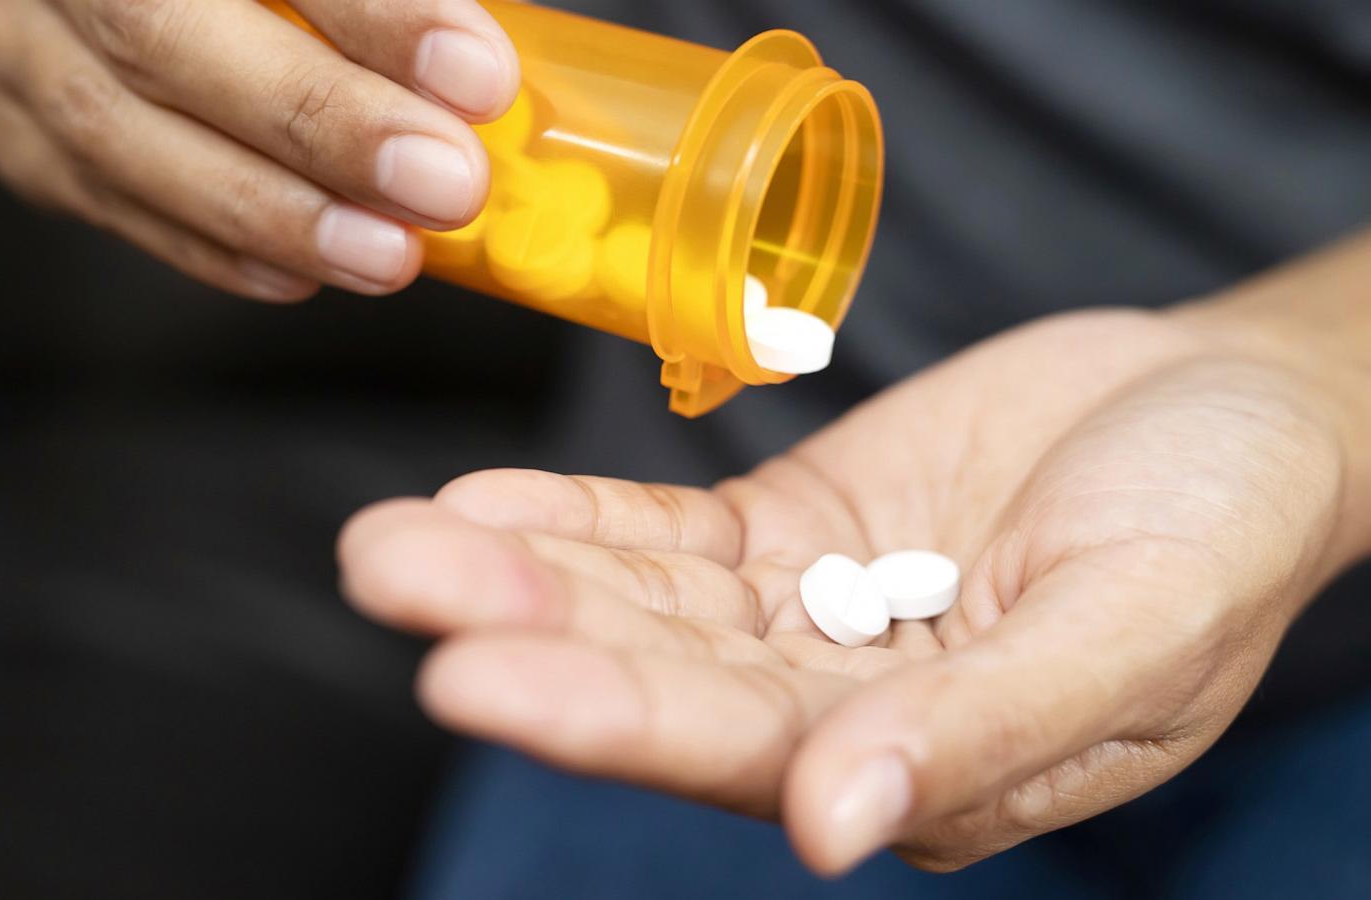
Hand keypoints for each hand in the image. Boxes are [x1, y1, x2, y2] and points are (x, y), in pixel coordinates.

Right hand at [0, 0, 515, 299]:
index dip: (372, 10)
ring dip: (273, 210)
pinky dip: (214, 245)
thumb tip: (479, 70)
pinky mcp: (17, 126)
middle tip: (445, 184)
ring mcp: (17, 36)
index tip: (476, 73)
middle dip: (321, 122)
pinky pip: (108, 197)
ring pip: (117, 132)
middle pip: (160, 30)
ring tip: (390, 254)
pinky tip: (305, 272)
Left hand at [338, 304, 1367, 873]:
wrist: (1232, 409)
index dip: (603, 713)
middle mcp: (836, 707)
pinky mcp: (792, 529)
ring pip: (641, 603)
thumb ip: (983, 734)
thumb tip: (834, 831)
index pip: (736, 753)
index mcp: (921, 767)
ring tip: (393, 542)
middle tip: (391, 581)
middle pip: (656, 676)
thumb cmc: (1220, 527)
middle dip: (522, 631)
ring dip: (521, 569)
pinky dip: (579, 520)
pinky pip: (668, 534)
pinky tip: (483, 504)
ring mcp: (805, 614)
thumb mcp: (1133, 633)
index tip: (470, 673)